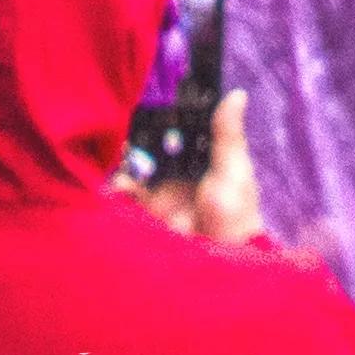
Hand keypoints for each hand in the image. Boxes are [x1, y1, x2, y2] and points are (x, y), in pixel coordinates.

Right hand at [128, 89, 269, 247]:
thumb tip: (237, 94)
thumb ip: (226, 135)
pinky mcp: (147, 208)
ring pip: (138, 162)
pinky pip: (127, 190)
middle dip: (140, 133)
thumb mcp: (233, 171)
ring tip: (121, 151)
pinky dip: (118, 183)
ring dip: (128, 156)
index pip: (183, 126)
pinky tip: (118, 181)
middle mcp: (181, 168)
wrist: (216, 260)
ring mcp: (163, 188)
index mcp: (205, 155)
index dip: (167, 113)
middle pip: (155, 141)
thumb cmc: (233, 215)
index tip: (151, 98)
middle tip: (129, 126)